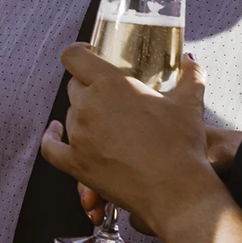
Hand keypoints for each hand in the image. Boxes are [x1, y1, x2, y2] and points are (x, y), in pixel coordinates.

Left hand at [40, 45, 220, 230]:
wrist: (176, 190)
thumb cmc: (183, 145)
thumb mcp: (190, 103)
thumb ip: (190, 75)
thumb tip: (190, 60)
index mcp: (111, 84)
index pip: (74, 56)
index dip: (79, 51)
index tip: (88, 53)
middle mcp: (89, 105)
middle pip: (74, 85)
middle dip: (88, 86)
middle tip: (108, 95)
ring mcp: (79, 135)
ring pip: (69, 115)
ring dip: (83, 115)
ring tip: (106, 123)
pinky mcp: (76, 164)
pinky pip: (51, 147)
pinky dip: (51, 138)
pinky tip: (55, 132)